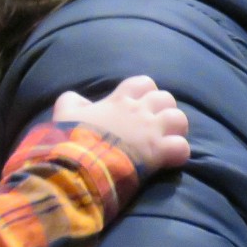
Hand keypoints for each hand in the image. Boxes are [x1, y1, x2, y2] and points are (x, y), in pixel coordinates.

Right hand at [52, 76, 189, 173]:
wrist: (81, 163)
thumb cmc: (72, 138)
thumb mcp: (64, 113)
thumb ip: (70, 101)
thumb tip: (75, 97)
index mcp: (119, 101)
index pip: (142, 83)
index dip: (146, 91)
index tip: (139, 103)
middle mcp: (139, 112)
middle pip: (165, 98)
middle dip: (164, 109)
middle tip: (155, 124)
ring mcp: (151, 131)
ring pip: (179, 118)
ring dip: (176, 129)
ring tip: (168, 139)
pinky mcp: (159, 152)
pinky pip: (182, 147)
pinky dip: (179, 153)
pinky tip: (170, 159)